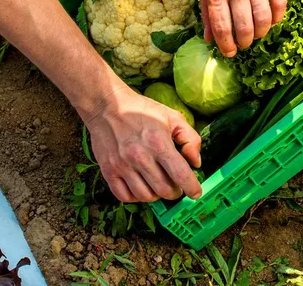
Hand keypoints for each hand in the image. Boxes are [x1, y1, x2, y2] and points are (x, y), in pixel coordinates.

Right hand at [83, 84, 202, 202]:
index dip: (192, 188)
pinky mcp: (108, 170)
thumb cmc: (141, 110)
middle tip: (176, 186)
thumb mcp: (172, 116)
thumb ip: (190, 138)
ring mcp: (122, 165)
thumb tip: (196, 162)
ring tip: (159, 186)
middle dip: (175, 192)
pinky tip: (141, 187)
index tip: (196, 193)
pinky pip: (124, 196)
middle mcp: (140, 157)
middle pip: (164, 190)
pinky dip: (136, 197)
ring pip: (145, 196)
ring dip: (156, 195)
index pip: (180, 174)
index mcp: (158, 142)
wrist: (106, 106)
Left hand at [198, 0, 286, 56]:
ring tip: (257, 34)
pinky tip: (271, 20)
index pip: (222, 27)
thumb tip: (209, 38)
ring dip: (261, 33)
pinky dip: (277, 17)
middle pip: (244, 27)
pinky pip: (280, 3)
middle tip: (244, 43)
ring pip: (263, 19)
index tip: (229, 52)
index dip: (227, 45)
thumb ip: (206, 10)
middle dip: (245, 42)